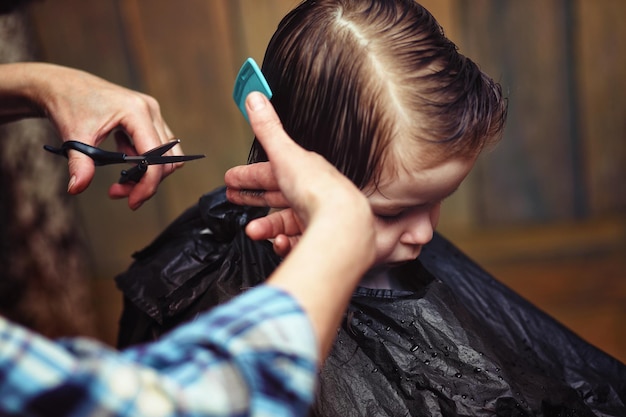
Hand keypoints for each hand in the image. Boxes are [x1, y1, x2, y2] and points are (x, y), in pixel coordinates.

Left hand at [30, 63, 180, 209]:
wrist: (62, 84)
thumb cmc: (69, 104)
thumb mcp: (74, 137)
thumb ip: (80, 164)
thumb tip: (77, 188)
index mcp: (136, 111)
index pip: (155, 157)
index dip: (148, 184)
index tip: (132, 201)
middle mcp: (150, 110)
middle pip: (166, 159)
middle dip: (146, 182)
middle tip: (120, 193)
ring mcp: (151, 112)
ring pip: (166, 154)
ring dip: (147, 173)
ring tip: (121, 180)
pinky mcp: (148, 116)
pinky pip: (158, 146)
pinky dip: (144, 160)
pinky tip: (122, 158)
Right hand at [225, 92, 374, 358]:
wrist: (344, 227)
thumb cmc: (319, 189)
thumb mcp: (286, 154)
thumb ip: (268, 128)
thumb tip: (254, 96)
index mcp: (307, 172)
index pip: (273, 172)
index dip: (250, 176)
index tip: (230, 179)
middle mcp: (314, 195)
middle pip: (278, 197)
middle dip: (253, 199)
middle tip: (233, 200)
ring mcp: (319, 219)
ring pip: (287, 222)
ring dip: (266, 226)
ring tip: (252, 231)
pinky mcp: (322, 241)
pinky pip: (300, 243)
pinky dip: (285, 243)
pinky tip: (278, 243)